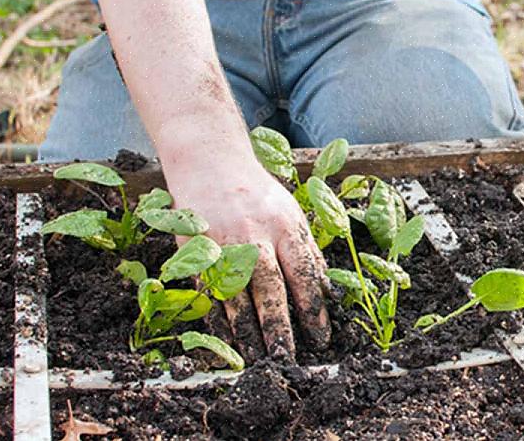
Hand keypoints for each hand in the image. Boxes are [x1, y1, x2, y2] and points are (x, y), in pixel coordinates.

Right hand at [165, 157, 329, 361]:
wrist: (209, 164)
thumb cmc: (258, 194)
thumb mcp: (292, 214)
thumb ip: (308, 251)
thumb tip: (327, 292)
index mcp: (284, 225)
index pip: (303, 273)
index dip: (313, 309)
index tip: (321, 338)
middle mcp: (253, 235)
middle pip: (269, 288)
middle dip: (278, 327)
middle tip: (286, 358)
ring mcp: (222, 244)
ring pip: (236, 295)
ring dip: (246, 331)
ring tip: (257, 359)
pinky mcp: (196, 251)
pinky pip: (208, 291)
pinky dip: (217, 318)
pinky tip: (226, 341)